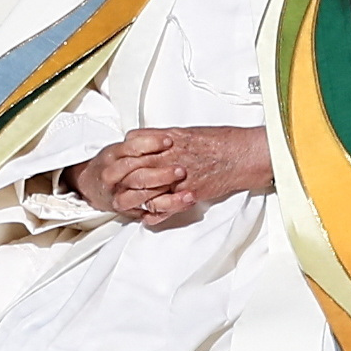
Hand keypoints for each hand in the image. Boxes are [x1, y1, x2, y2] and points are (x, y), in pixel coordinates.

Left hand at [71, 126, 274, 226]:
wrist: (241, 155)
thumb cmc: (219, 140)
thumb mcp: (188, 131)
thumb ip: (167, 136)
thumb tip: (151, 138)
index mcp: (169, 140)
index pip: (134, 144)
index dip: (122, 151)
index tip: (115, 158)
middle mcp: (171, 158)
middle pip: (135, 168)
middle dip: (120, 176)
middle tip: (109, 183)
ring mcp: (179, 178)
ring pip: (146, 190)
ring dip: (133, 197)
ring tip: (122, 203)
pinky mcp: (189, 194)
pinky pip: (165, 208)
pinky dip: (153, 215)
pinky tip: (145, 218)